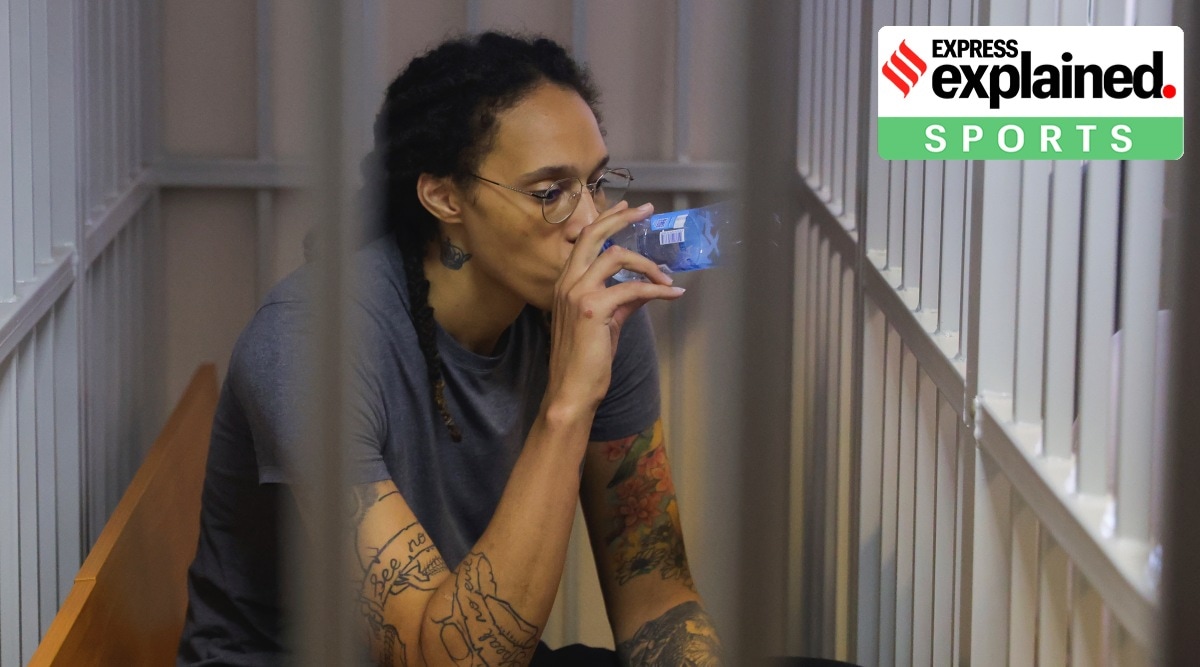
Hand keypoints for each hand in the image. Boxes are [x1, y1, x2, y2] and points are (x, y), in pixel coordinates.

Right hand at [544, 201, 684, 418]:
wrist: (571, 391)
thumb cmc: (585, 361)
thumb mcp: (605, 323)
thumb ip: (623, 300)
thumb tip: (646, 287)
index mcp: (566, 284)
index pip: (585, 240)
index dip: (607, 221)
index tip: (627, 208)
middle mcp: (567, 283)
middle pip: (594, 235)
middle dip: (622, 219)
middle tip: (646, 211)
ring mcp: (578, 294)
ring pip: (615, 256)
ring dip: (647, 263)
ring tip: (667, 275)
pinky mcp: (593, 309)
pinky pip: (632, 289)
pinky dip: (657, 289)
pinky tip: (673, 294)